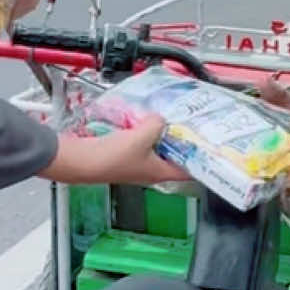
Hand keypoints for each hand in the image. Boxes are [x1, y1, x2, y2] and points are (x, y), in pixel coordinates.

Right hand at [43, 116, 186, 187]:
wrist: (83, 161)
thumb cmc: (114, 156)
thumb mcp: (142, 135)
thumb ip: (156, 124)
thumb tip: (159, 119)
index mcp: (160, 173)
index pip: (187, 169)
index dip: (198, 158)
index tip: (205, 143)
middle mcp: (151, 171)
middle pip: (172, 155)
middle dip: (178, 139)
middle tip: (185, 123)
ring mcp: (137, 164)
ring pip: (155, 147)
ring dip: (159, 134)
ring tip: (165, 117)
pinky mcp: (123, 155)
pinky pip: (140, 142)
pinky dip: (142, 131)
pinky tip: (141, 118)